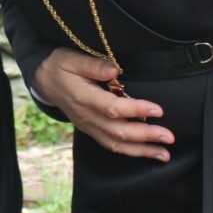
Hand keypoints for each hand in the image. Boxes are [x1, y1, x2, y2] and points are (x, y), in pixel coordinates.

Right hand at [34, 48, 174, 161]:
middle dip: (145, 136)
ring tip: (164, 154)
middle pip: (118, 131)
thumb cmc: (60, 66)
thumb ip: (93, 65)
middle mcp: (87, 116)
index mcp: (83, 98)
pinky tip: (147, 152)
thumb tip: (116, 70)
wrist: (43, 81)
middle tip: (169, 137)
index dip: (136, 110)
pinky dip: (130, 152)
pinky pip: (111, 145)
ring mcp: (88, 126)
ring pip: (116, 144)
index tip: (158, 109)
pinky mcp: (91, 130)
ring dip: (141, 151)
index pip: (112, 108)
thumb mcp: (71, 59)